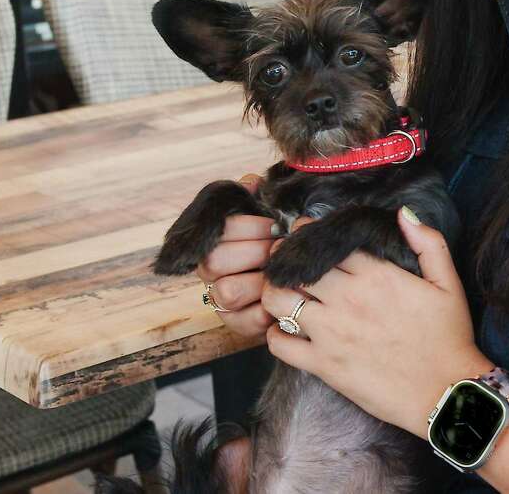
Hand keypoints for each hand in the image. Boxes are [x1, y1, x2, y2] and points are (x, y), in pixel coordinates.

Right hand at [197, 174, 276, 337]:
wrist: (299, 277)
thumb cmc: (279, 242)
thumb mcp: (270, 214)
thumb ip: (256, 196)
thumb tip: (251, 183)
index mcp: (214, 241)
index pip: (217, 231)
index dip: (249, 227)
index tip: (274, 226)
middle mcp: (209, 272)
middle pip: (215, 262)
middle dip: (255, 252)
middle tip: (279, 250)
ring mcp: (220, 301)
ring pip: (227, 292)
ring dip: (260, 281)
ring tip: (281, 273)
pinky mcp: (237, 324)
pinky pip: (246, 320)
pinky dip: (268, 308)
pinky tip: (284, 295)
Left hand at [261, 207, 492, 437]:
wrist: (445, 394)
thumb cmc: (448, 338)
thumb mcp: (448, 283)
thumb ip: (428, 243)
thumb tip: (404, 213)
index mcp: (375, 275)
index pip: (326, 242)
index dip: (309, 233)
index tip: (304, 233)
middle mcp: (347, 298)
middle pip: (295, 266)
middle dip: (284, 259)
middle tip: (285, 262)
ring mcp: (331, 332)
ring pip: (278, 300)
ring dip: (274, 293)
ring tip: (281, 293)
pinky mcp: (323, 364)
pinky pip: (279, 344)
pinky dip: (274, 335)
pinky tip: (285, 331)